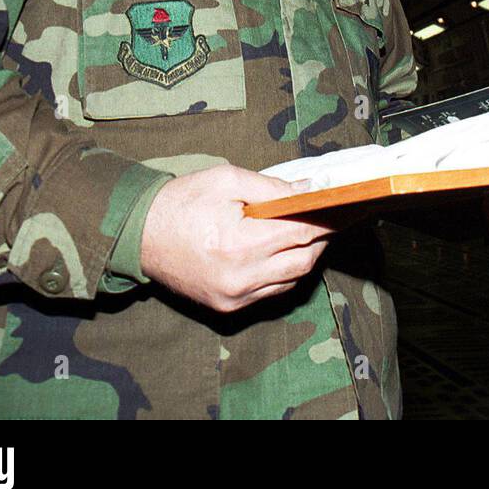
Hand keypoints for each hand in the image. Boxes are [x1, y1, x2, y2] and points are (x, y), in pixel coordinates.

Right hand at [140, 164, 334, 312]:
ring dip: (305, 256)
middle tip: (332, 217)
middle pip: (304, 260)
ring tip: (310, 232)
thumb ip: (273, 188)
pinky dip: (285, 273)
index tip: (350, 207)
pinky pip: (272, 292)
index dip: (331, 219)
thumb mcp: (227, 180)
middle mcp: (240, 277)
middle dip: (322, 237)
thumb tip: (311, 190)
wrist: (138, 235)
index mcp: (240, 243)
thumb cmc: (182, 202)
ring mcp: (234, 297)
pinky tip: (285, 252)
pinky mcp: (227, 308)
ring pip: (292, 280)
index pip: (304, 233)